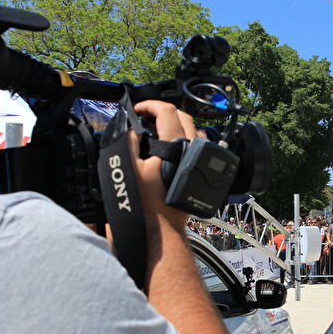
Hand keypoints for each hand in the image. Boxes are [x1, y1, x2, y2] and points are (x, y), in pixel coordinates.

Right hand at [128, 100, 190, 227]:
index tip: (138, 110)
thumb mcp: (129, 169)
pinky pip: (200, 148)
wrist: (163, 228)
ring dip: (178, 125)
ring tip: (160, 131)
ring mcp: (201, 162)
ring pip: (194, 131)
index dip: (149, 105)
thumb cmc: (147, 204)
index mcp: (176, 146)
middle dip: (164, 112)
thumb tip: (132, 128)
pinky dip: (187, 141)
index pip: (167, 111)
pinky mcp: (203, 173)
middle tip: (147, 117)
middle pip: (184, 117)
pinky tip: (174, 149)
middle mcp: (193, 151)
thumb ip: (129, 142)